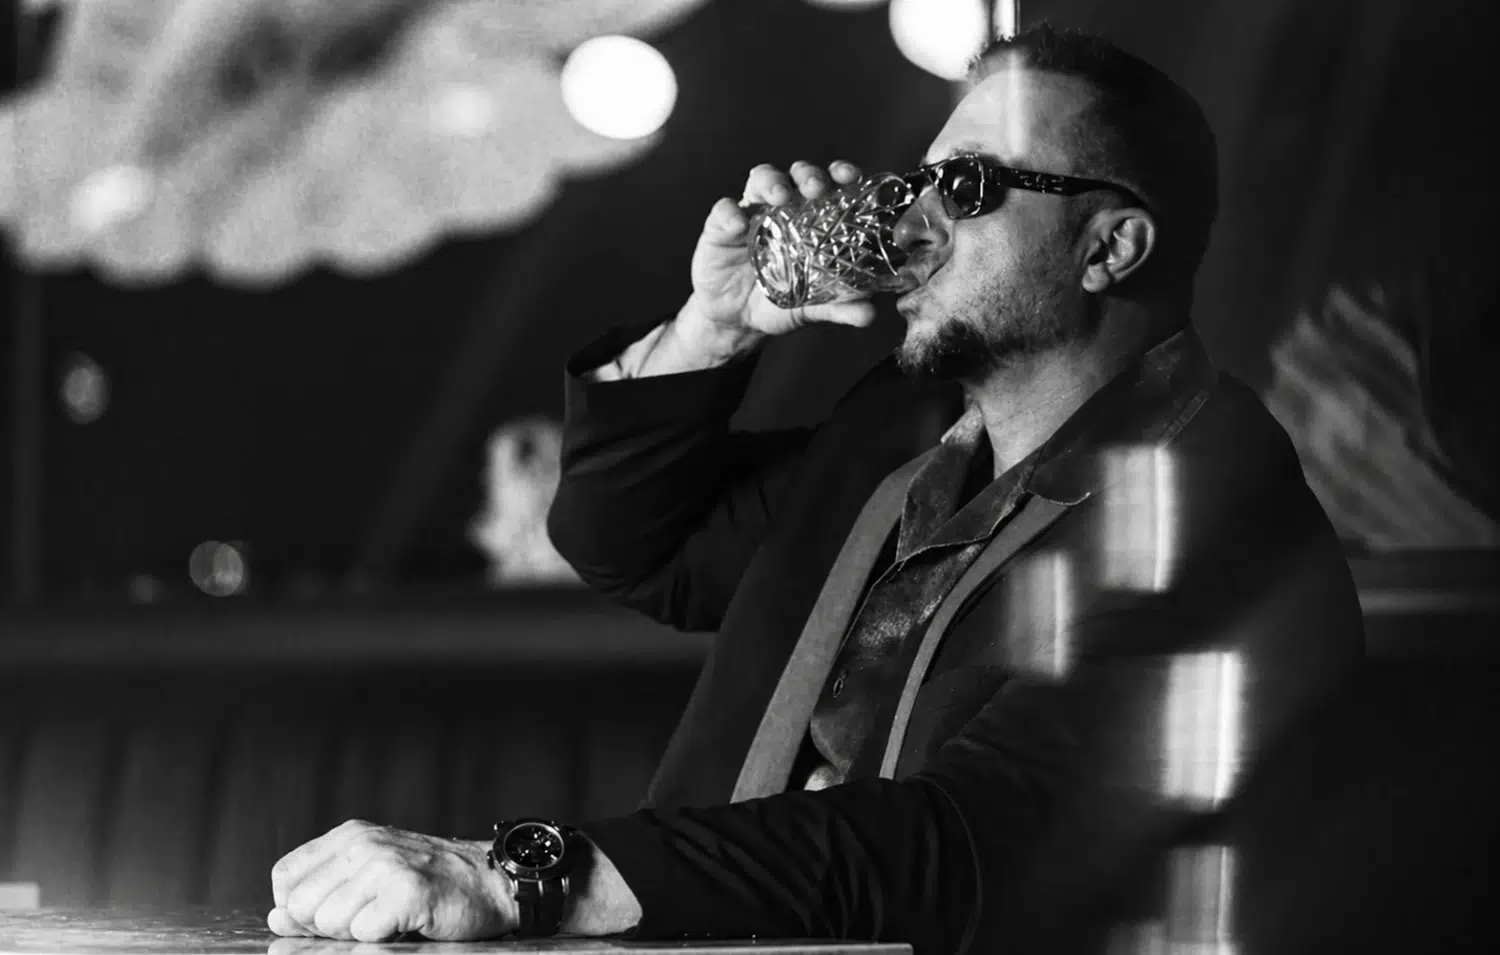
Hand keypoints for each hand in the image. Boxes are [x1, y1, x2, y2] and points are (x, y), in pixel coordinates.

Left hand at [267, 819, 515, 942]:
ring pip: (329, 922)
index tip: (335, 912)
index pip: (284, 878)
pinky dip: (382, 938)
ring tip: (389, 919)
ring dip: (356, 934)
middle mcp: (363, 844)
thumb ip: (322, 894)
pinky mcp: (408, 891)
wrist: (493, 882)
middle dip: (326, 926)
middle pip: (300, 906)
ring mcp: (386, 865)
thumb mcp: (370, 875)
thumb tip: (277, 918)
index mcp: (350, 835)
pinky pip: (364, 933)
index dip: (299, 908)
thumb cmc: (431, 883)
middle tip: (368, 918)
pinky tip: (405, 923)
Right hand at [684, 159, 878, 340]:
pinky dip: (731, 214)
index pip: (830, 184)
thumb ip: (839, 308)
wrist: (736, 321)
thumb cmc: (779, 303)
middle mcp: (784, 208)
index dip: (841, 174)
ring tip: (780, 197)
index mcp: (812, 219)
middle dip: (809, 175)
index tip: (851, 176)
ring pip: (761, 178)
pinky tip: (738, 226)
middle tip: (816, 189)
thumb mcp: (811, 308)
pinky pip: (724, 211)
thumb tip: (869, 314)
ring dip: (772, 182)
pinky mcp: (720, 227)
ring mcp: (751, 212)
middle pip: (798, 174)